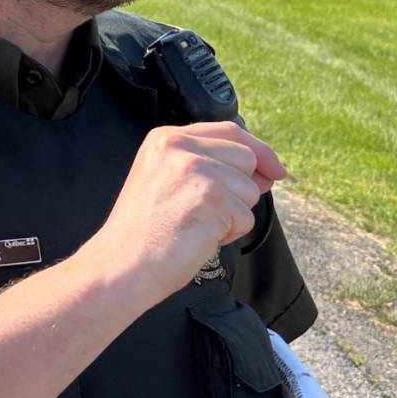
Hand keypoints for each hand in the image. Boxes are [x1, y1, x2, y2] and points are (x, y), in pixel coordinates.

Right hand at [90, 122, 284, 306]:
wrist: (121, 265)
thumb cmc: (144, 234)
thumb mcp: (165, 178)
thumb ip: (207, 163)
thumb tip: (265, 170)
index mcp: (166, 138)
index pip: (230, 131)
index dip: (259, 151)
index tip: (275, 169)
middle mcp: (180, 146)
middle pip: (246, 158)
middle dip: (241, 189)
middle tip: (211, 213)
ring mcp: (197, 170)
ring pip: (248, 190)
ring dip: (232, 216)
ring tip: (196, 226)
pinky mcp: (212, 198)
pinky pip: (245, 217)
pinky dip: (229, 234)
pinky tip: (199, 238)